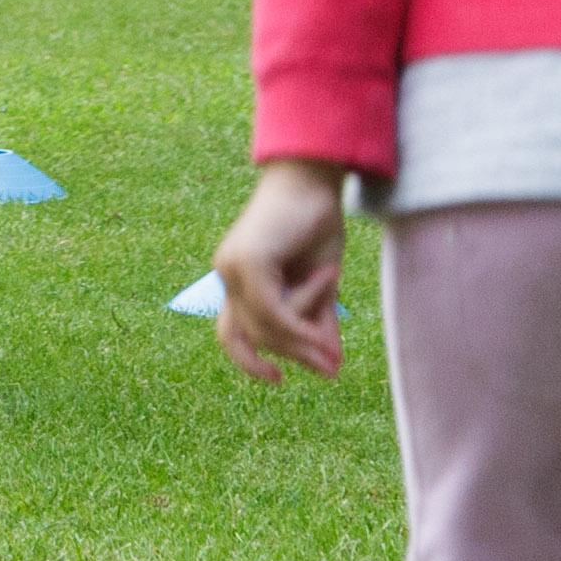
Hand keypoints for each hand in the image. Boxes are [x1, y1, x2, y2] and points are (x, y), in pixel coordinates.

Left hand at [214, 163, 348, 381]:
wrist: (314, 180)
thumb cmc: (316, 225)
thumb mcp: (320, 284)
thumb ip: (317, 322)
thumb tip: (330, 366)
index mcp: (238, 280)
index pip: (232, 333)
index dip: (248, 361)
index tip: (278, 380)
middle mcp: (227, 274)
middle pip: (256, 335)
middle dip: (297, 351)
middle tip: (332, 363)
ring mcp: (233, 266)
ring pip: (266, 325)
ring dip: (304, 332)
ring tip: (333, 318)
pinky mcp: (249, 260)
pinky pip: (273, 310)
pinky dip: (299, 322)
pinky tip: (323, 320)